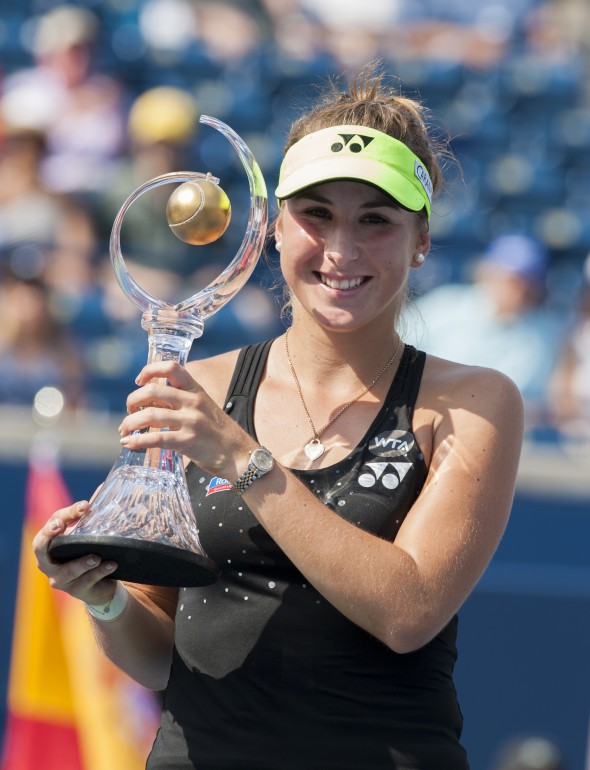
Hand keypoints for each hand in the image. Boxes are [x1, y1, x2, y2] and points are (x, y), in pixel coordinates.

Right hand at [32, 500, 117, 604]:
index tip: (85, 506)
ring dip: (83, 562)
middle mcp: (48, 562)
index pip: (51, 524)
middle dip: (49, 535)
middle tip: (60, 526)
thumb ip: (91, 514)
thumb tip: (105, 486)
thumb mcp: (86, 533)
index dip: (65, 514)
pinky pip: (87, 581)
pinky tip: (112, 564)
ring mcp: (60, 579)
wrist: (99, 584)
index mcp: (49, 544)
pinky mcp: (76, 590)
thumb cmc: (87, 552)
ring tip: (97, 555)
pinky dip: (100, 571)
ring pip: (68, 570)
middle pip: (40, 548)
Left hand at [118, 360, 253, 478]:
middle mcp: (193, 402)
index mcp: (196, 391)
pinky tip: (128, 443)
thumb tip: (152, 405)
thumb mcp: (205, 409)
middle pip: (152, 392)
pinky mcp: (187, 442)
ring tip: (124, 430)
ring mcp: (190, 422)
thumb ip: (183, 403)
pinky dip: (136, 441)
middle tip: (129, 412)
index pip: (171, 367)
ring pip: (148, 415)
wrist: (240, 455)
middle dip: (132, 401)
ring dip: (129, 422)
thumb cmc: (220, 434)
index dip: (149, 370)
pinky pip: (155, 439)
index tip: (139, 381)